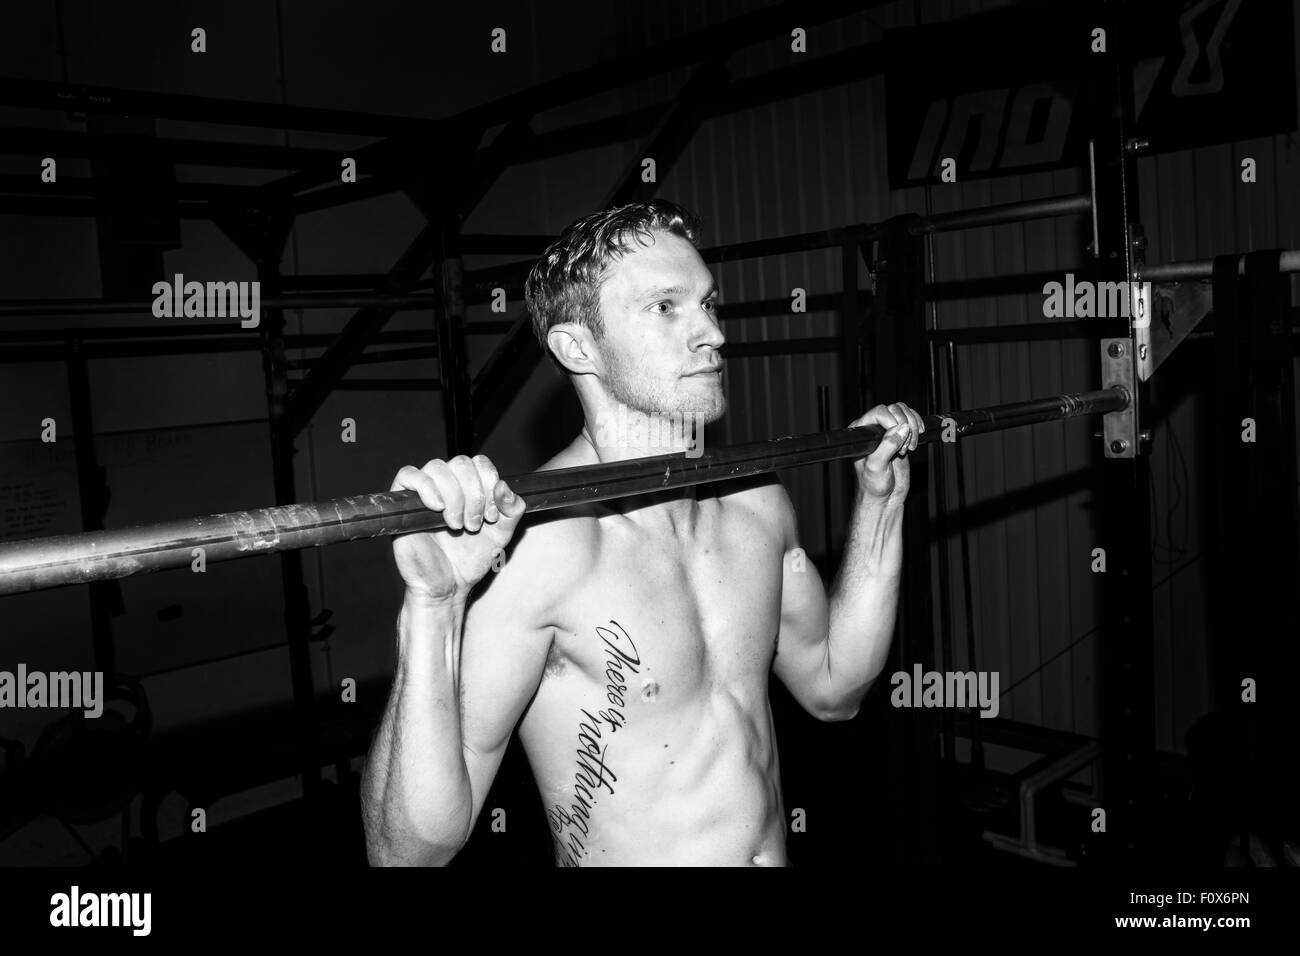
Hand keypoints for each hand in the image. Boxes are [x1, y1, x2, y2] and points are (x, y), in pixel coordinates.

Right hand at [390, 454, 526, 604]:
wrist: (450, 585)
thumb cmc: (471, 558)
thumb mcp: (502, 532)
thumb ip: (512, 508)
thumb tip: (504, 486)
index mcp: (468, 486)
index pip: (479, 463)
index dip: (489, 482)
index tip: (492, 514)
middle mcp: (446, 484)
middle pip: (460, 463)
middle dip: (474, 494)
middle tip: (475, 525)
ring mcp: (423, 492)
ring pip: (436, 467)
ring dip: (454, 496)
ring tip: (457, 525)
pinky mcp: (402, 503)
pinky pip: (407, 475)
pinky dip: (426, 487)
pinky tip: (438, 508)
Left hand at [849, 401, 923, 500]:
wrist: (886, 497)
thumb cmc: (873, 486)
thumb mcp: (876, 467)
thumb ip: (887, 446)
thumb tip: (902, 429)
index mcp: (861, 434)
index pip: (878, 413)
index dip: (892, 422)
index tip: (897, 438)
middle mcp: (873, 430)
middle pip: (894, 410)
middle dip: (905, 427)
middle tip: (903, 449)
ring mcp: (888, 431)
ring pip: (904, 413)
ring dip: (913, 428)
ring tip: (909, 447)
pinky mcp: (901, 436)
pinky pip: (912, 419)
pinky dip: (918, 426)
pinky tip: (918, 437)